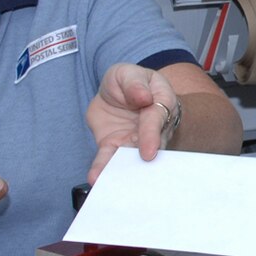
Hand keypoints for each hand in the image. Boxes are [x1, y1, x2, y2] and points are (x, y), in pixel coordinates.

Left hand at [85, 62, 183, 181]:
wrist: (119, 92)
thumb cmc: (131, 82)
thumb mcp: (129, 73)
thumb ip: (135, 84)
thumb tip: (143, 98)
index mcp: (160, 105)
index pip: (155, 121)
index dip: (151, 136)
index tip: (149, 153)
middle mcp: (150, 128)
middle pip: (147, 146)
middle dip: (140, 162)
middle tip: (134, 176)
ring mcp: (132, 140)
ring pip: (129, 157)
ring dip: (120, 171)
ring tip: (111, 182)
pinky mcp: (114, 145)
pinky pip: (109, 158)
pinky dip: (102, 168)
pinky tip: (96, 178)